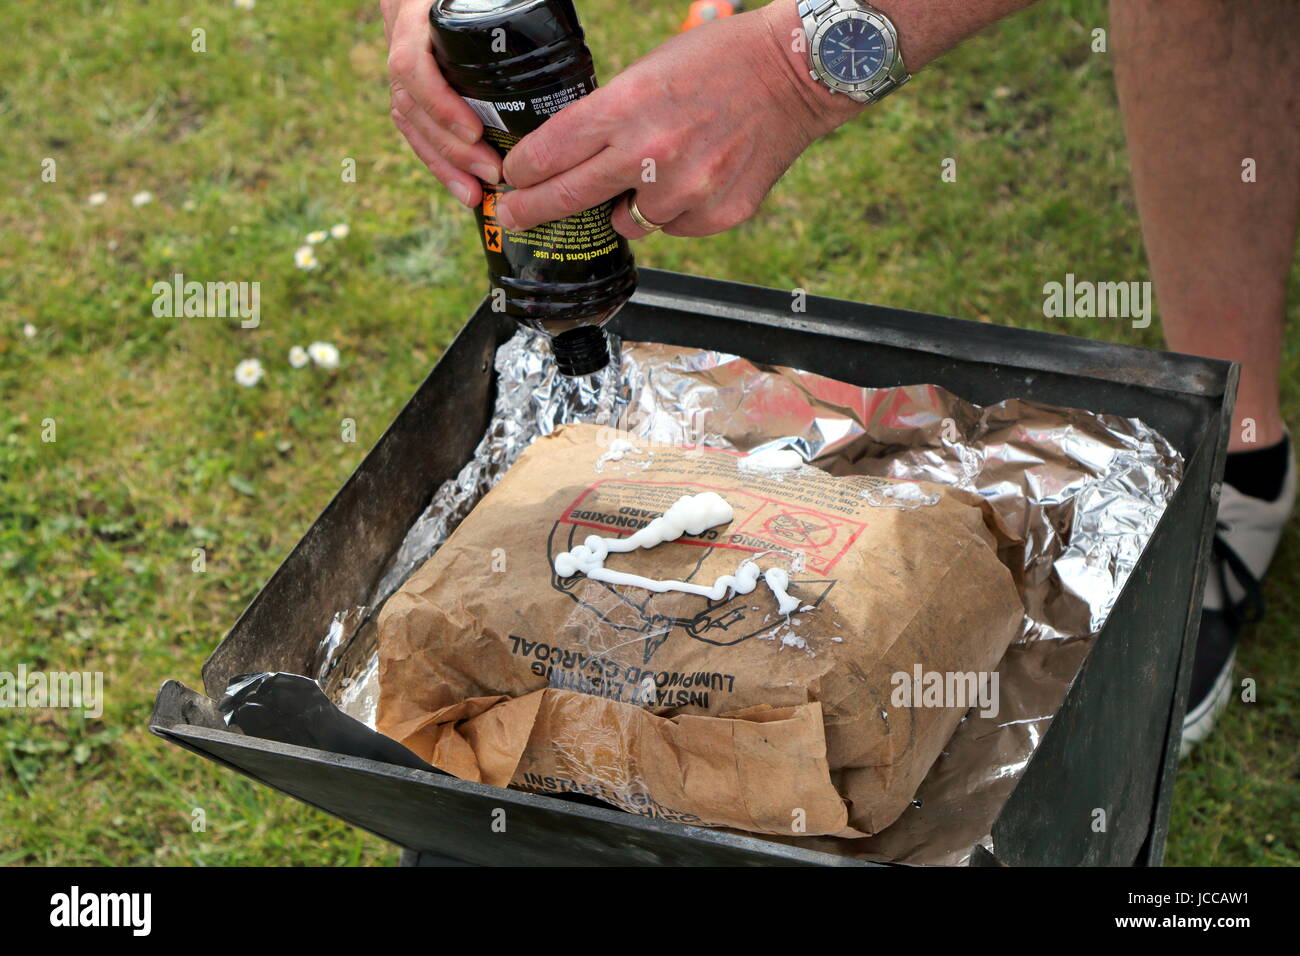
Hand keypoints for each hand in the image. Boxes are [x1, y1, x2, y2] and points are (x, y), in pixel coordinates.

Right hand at [382, 0, 502, 206]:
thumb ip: (498, 5)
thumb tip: (538, 28)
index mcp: (413, 11)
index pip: (412, 65)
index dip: (440, 104)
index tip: (474, 133)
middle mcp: (400, 36)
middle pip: (411, 104)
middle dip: (451, 148)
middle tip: (491, 173)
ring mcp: (403, 60)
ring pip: (410, 122)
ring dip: (444, 164)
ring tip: (475, 193)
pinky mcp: (412, 83)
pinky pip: (416, 127)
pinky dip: (440, 161)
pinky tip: (464, 187)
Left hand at [497, 0, 864, 237]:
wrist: (792, 76)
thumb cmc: (719, 63)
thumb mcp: (646, 73)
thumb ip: (608, 118)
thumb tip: (570, 160)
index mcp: (624, 109)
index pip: (548, 154)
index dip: (522, 172)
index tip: (511, 181)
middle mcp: (649, 155)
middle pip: (567, 199)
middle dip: (532, 210)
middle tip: (514, 216)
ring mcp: (685, 191)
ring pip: (628, 222)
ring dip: (630, 205)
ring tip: (662, 169)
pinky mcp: (715, 215)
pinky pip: (674, 227)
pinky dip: (677, 210)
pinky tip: (698, 176)